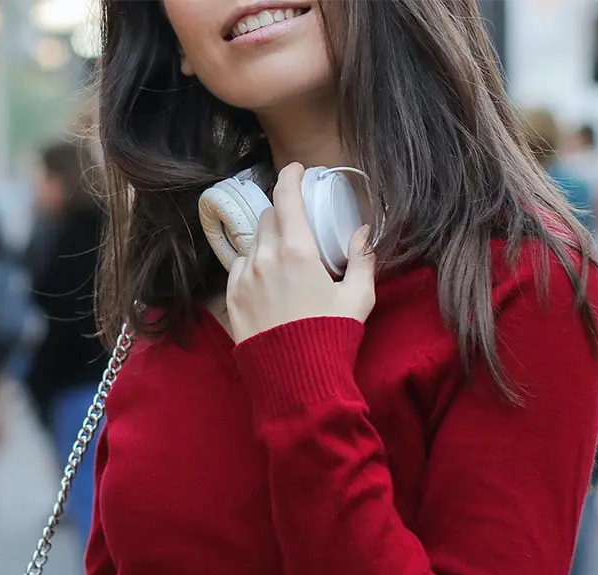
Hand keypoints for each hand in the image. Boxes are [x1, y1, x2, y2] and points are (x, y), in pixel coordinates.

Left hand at [225, 162, 375, 344]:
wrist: (295, 381)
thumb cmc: (331, 338)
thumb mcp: (358, 298)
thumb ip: (362, 259)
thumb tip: (363, 231)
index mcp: (296, 251)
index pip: (287, 197)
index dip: (290, 176)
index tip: (296, 170)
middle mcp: (264, 258)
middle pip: (268, 217)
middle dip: (283, 212)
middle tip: (298, 223)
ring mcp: (244, 279)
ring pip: (252, 241)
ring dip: (267, 240)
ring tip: (283, 256)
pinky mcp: (233, 300)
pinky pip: (238, 267)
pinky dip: (252, 263)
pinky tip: (266, 278)